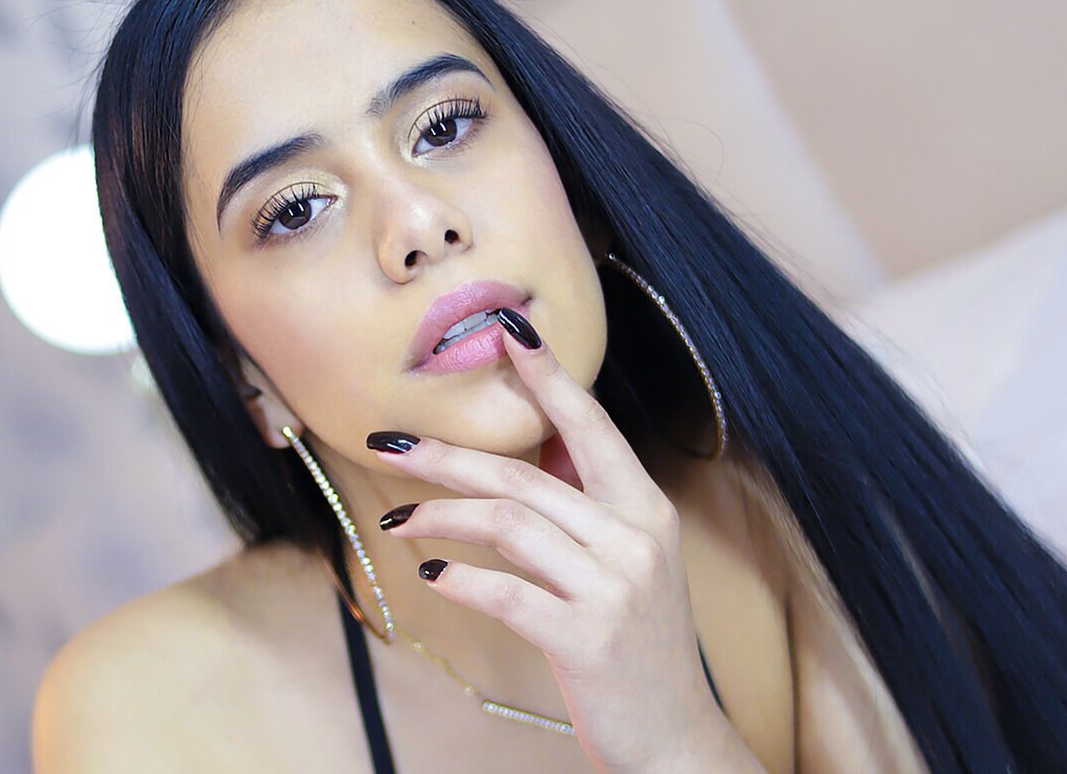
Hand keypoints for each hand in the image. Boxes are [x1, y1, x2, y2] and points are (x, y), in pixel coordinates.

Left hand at [367, 308, 763, 772]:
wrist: (676, 737)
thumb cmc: (637, 643)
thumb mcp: (628, 563)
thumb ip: (587, 508)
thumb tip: (533, 449)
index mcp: (645, 509)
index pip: (590, 426)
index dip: (548, 377)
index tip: (507, 333)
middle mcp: (634, 537)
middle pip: (522, 474)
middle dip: (447, 454)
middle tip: (391, 444)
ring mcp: (612, 587)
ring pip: (507, 522)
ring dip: (441, 515)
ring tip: (400, 521)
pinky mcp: (586, 636)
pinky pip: (507, 592)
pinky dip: (462, 578)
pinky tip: (433, 574)